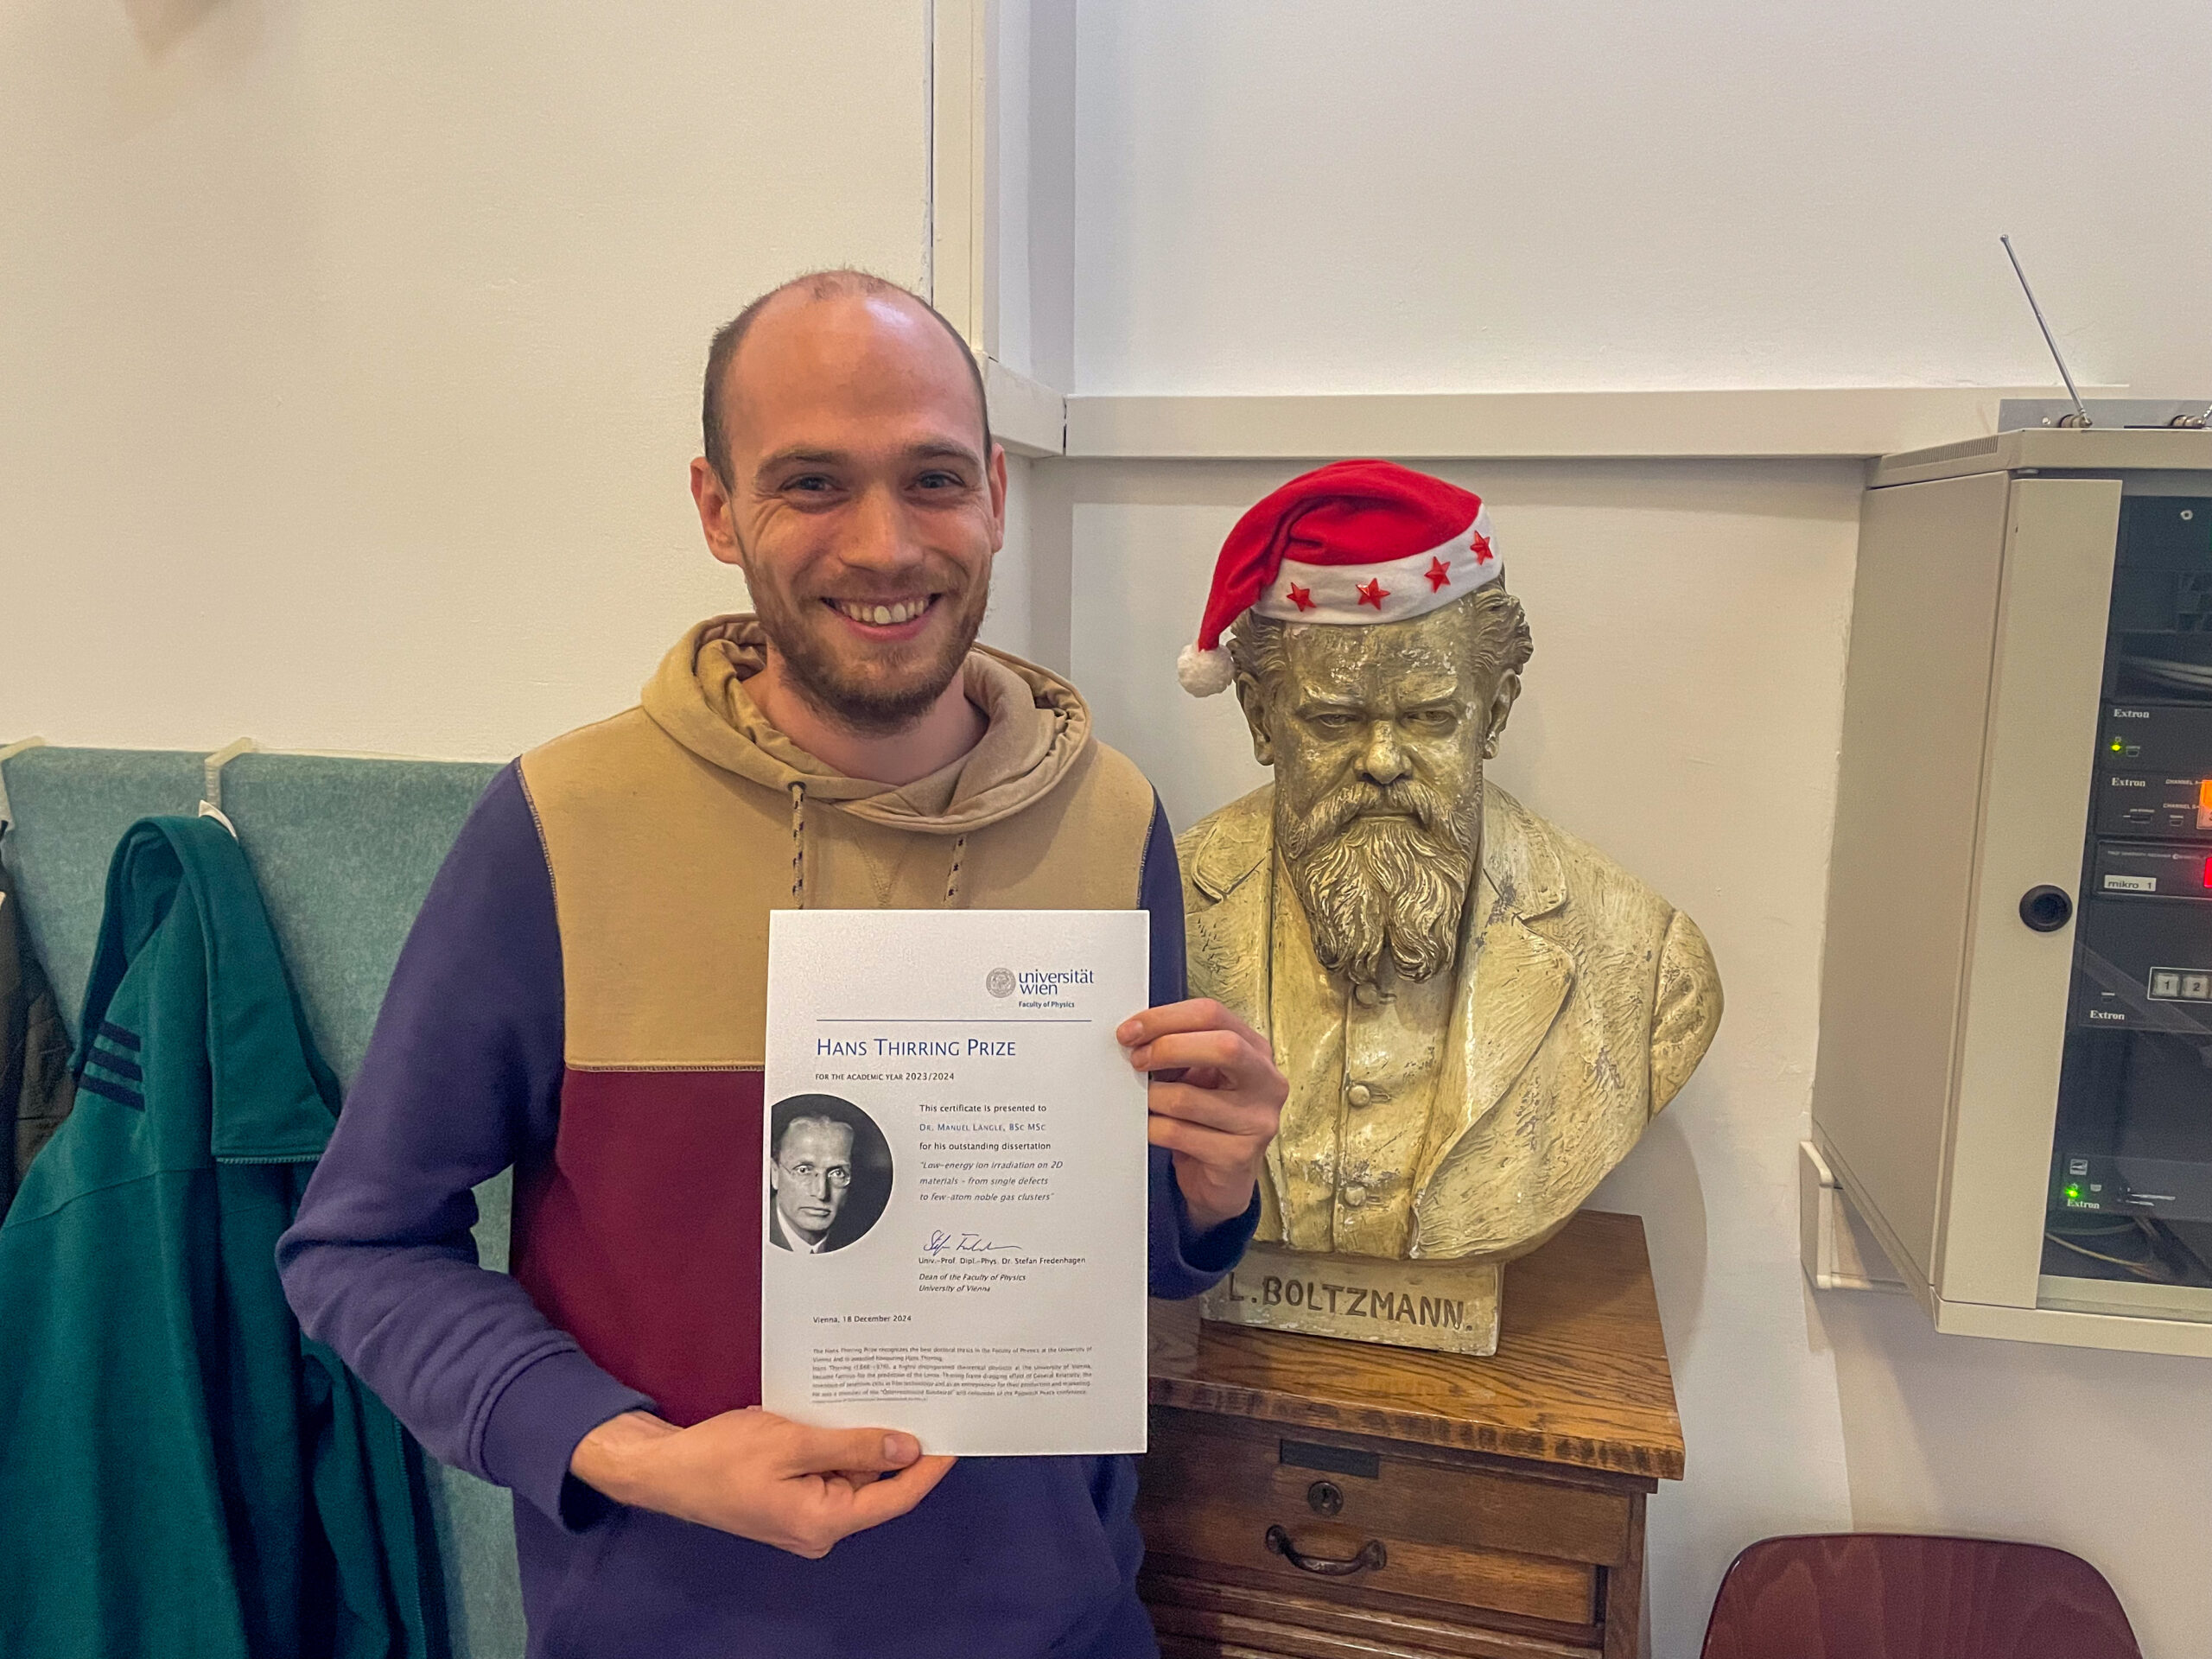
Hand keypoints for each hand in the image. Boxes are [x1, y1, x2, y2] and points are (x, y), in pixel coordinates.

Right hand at [569, 1407, 955, 1557]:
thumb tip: (907, 1448)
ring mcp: (803, 1513)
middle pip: (875, 1484)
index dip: (929, 1468)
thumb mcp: (791, 1442)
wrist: (662, 1469)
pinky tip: (844, 1405)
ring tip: (886, 1390)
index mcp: (824, 1522)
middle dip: (896, 1443)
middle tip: (923, 1397)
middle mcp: (820, 1526)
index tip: (956, 1435)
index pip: (895, 1498)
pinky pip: (827, 1469)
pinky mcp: (789, 1496)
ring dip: (863, 1437)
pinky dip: (837, 1441)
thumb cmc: (721, 1457)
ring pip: (851, 1472)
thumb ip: (852, 1446)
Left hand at [1119, 997, 1284, 1230]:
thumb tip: (1134, 1035)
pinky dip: (1151, 1128)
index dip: (1166, 1018)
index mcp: (1255, 1050)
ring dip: (1152, 1097)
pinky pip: (1177, 1134)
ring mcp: (1257, 1122)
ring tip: (1141, 1101)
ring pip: (1187, 1098)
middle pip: (1222, 1047)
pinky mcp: (1237, 1157)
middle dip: (1167, 1048)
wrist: (1222, 1181)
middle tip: (1135, 1060)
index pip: (1213, 1015)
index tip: (1130, 1031)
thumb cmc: (1207, 1118)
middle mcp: (1266, 1083)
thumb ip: (1176, 1050)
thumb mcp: (1198, 1076)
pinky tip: (1148, 1127)